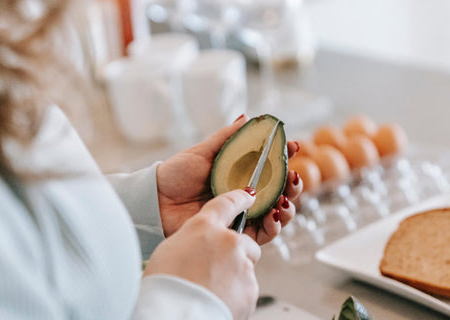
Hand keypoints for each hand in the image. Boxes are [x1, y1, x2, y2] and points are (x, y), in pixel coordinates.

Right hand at [144, 190, 259, 319]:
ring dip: (234, 273)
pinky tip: (217, 299)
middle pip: (242, 240)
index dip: (239, 199)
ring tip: (211, 288)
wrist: (173, 315)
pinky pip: (246, 286)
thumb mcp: (170, 250)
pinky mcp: (250, 288)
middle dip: (234, 251)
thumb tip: (198, 244)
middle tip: (214, 267)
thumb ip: (192, 240)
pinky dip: (236, 293)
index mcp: (203, 226)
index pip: (227, 203)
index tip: (247, 196)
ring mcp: (241, 263)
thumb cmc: (163, 286)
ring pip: (246, 264)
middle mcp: (227, 240)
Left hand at [157, 114, 302, 243]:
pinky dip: (274, 227)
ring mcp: (243, 214)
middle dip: (293, 184)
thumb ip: (227, 138)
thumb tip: (248, 118)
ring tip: (283, 199)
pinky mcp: (237, 233)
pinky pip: (263, 234)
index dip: (285, 156)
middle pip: (280, 191)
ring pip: (277, 213)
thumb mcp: (202, 152)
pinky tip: (273, 215)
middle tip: (293, 176)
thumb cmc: (176, 174)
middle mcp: (246, 195)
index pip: (271, 167)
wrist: (155, 201)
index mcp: (240, 174)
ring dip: (288, 206)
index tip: (293, 146)